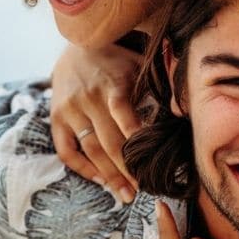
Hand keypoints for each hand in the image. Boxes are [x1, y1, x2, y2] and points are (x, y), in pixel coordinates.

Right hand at [50, 42, 144, 203]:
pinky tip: (100, 180)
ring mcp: (70, 110)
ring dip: (108, 175)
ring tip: (125, 194)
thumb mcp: (138, 63)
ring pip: (90, 150)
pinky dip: (82, 168)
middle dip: (126, 169)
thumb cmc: (117, 59)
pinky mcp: (56, 118)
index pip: (123, 113)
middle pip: (108, 141)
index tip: (149, 163)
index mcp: (111, 84)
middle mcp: (88, 98)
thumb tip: (182, 109)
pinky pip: (66, 150)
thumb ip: (157, 84)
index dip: (135, 138)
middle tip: (142, 190)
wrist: (77, 44)